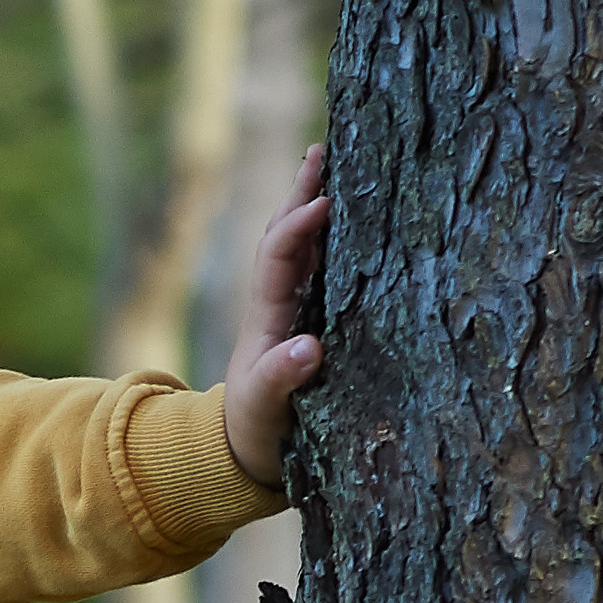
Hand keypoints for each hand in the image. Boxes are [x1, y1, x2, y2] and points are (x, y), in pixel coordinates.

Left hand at [222, 144, 328, 487]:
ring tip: (332, 161)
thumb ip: (281, 381)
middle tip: (320, 150)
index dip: (298, 228)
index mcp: (266, 315)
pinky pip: (326, 270)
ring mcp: (296, 311)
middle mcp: (280, 304)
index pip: (279, 257)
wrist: (246, 452)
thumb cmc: (254, 430)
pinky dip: (337, 239)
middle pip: (288, 237)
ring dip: (317, 206)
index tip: (322, 200)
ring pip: (307, 248)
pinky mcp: (316, 323)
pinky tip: (357, 217)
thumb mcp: (266, 410)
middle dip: (302, 194)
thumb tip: (308, 349)